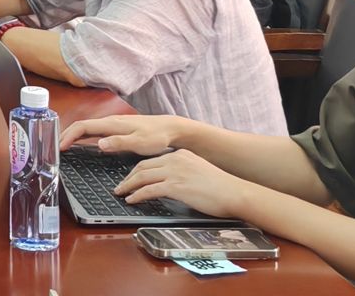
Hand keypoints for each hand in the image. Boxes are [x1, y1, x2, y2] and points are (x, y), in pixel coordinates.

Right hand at [58, 112, 181, 156]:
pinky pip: (95, 132)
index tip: (60, 147)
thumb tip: (98, 144)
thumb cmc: (156, 136)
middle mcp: (110, 122)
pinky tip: (84, 144)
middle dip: (67, 135)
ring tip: (64, 146)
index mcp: (112, 124)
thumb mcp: (139, 142)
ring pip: (88, 128)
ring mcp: (113, 125)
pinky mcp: (118, 129)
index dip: (69, 136)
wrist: (170, 129)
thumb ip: (118, 143)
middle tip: (56, 148)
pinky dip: (84, 137)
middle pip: (82, 126)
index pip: (83, 127)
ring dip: (74, 136)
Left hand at [112, 150, 250, 220]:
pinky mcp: (176, 186)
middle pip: (142, 166)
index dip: (137, 169)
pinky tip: (132, 200)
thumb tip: (170, 182)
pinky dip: (138, 195)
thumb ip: (182, 172)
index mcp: (180, 154)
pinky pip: (149, 190)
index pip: (151, 160)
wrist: (234, 192)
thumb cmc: (220, 187)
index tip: (130, 176)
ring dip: (129, 186)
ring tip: (121, 193)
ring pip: (142, 177)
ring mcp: (174, 172)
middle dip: (128, 177)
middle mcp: (175, 159)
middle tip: (120, 186)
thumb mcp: (197, 171)